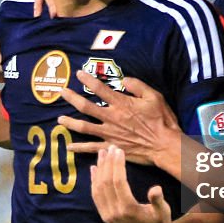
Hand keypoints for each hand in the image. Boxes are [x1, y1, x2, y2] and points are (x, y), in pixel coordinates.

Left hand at [57, 69, 180, 166]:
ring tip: (59, 119)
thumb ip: (137, 86)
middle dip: (72, 98)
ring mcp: (109, 134)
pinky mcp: (111, 147)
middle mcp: (111, 118)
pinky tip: (69, 147)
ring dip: (70, 123)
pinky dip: (79, 148)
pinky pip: (92, 148)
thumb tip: (123, 79)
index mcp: (121, 104)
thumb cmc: (161, 120)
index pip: (100, 89)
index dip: (88, 79)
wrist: (164, 145)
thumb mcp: (154, 97)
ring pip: (84, 128)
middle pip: (86, 107)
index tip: (78, 74)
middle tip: (62, 92)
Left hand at [91, 146, 182, 222]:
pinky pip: (95, 196)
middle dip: (107, 163)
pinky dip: (93, 181)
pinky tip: (94, 169)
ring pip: (98, 188)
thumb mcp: (163, 212)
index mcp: (129, 210)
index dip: (117, 165)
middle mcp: (115, 213)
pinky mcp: (104, 216)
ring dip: (99, 170)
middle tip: (110, 147)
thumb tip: (156, 189)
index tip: (119, 150)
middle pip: (106, 183)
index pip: (118, 182)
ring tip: (101, 154)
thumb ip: (158, 201)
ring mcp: (107, 215)